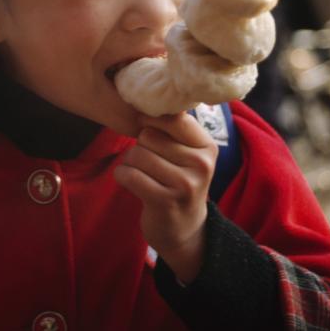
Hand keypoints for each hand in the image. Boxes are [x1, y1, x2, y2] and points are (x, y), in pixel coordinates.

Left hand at [114, 112, 217, 283]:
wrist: (184, 229)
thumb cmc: (179, 182)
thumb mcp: (188, 155)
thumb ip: (173, 130)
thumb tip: (142, 101)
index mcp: (207, 146)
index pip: (174, 117)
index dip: (151, 119)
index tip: (146, 128)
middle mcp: (201, 164)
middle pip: (149, 135)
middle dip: (140, 146)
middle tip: (149, 162)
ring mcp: (185, 184)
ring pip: (137, 154)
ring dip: (130, 162)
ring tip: (141, 174)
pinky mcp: (165, 201)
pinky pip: (129, 175)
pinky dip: (122, 176)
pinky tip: (131, 182)